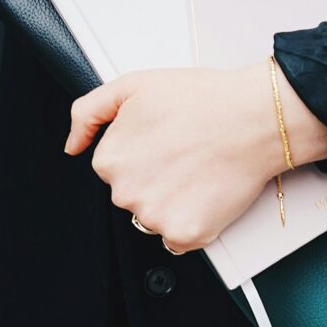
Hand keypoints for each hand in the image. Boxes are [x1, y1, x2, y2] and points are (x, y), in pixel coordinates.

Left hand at [63, 58, 326, 252]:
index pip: (115, 169)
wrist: (254, 117)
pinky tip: (206, 192)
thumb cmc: (202, 98)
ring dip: (172, 202)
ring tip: (198, 170)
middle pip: (133, 195)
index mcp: (109, 160)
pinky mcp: (186, 235)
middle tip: (184, 153)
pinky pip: (178, 240)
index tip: (164, 141)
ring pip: (154, 218)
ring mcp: (155, 218)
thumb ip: (88, 112)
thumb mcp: (132, 86)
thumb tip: (71, 146)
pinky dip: (192, 222)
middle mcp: (126, 193)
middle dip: (154, 178)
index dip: (142, 152)